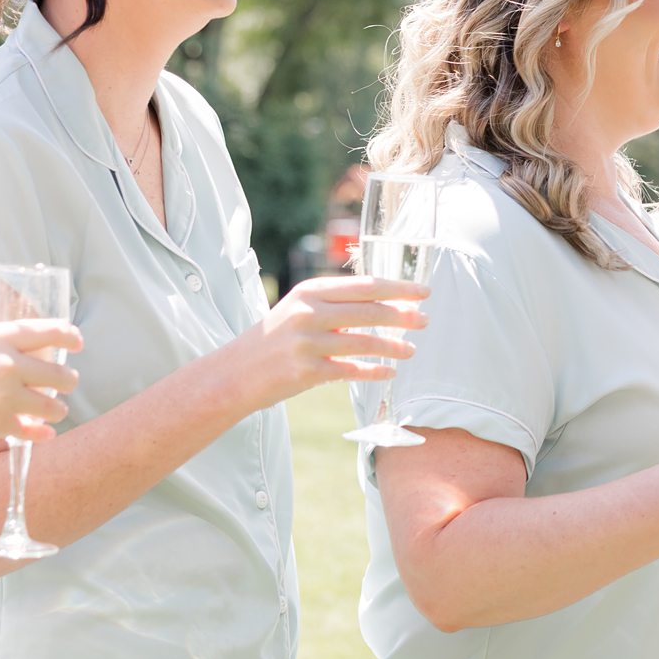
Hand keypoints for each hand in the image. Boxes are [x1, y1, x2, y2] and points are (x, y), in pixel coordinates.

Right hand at [0, 320, 82, 442]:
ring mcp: (6, 396)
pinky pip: (36, 431)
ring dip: (57, 409)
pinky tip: (43, 431)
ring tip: (52, 409)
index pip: (49, 332)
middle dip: (68, 381)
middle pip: (62, 376)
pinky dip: (42, 433)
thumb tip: (43, 351)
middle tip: (66, 383)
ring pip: (55, 407)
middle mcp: (8, 365)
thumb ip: (5, 346)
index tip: (77, 343)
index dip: (69, 337)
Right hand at [226, 274, 429, 406]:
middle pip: (369, 310)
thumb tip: (388, 303)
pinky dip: (374, 372)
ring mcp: (307, 343)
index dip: (398, 288)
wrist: (233, 373)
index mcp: (309, 292)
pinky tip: (388, 372)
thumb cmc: (275, 339)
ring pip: (364, 342)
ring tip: (411, 350)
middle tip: (425, 320)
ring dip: (393, 347)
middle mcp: (308, 313)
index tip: (423, 292)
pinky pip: (351, 370)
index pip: (364, 286)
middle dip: (403, 315)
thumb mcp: (299, 310)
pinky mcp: (306, 371)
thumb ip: (335, 304)